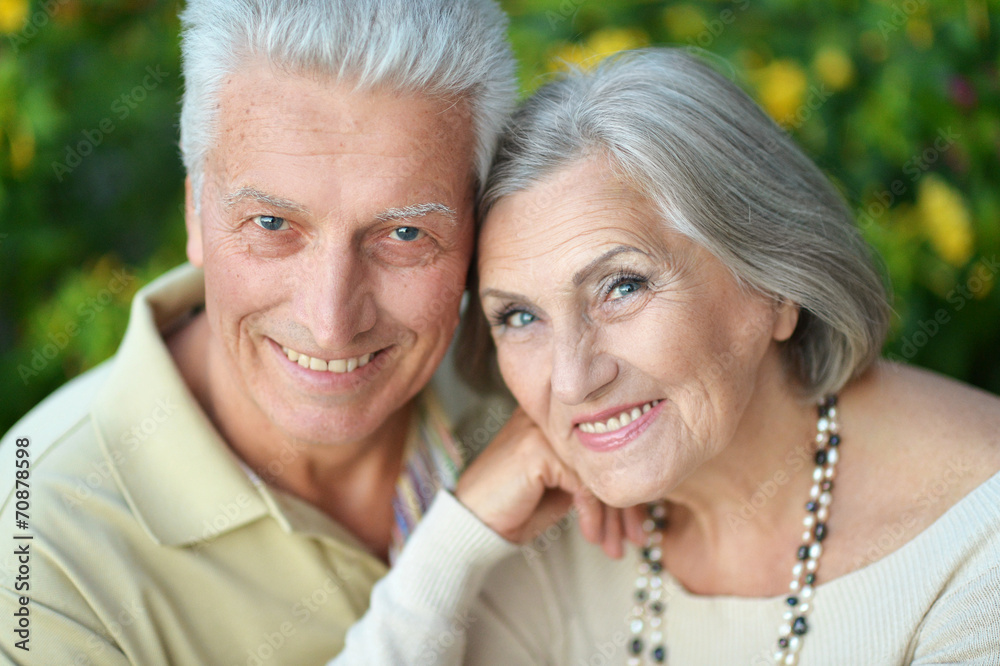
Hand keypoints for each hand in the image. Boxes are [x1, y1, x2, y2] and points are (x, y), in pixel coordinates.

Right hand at [455, 408, 645, 558]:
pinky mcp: (538, 450)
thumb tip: (636, 487)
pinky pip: (583, 483)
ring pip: (598, 471)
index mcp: (557, 419)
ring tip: (619, 545)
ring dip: (613, 515)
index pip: (605, 444)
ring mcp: (542, 429)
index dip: (624, 485)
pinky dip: (592, 514)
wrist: (473, 523)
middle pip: (605, 456)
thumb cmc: (516, 506)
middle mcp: (550, 417)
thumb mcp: (562, 488)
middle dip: (626, 504)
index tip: (639, 521)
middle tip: (638, 538)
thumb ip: (590, 474)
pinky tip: (592, 536)